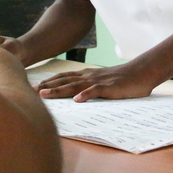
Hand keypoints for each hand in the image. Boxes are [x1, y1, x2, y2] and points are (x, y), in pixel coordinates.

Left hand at [34, 62, 156, 101]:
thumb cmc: (122, 79)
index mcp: (87, 75)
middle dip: (47, 86)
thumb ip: (89, 86)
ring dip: (59, 90)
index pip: (64, 77)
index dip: (49, 81)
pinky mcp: (109, 87)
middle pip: (64, 80)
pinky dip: (85, 95)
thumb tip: (76, 95)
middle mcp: (89, 76)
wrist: (141, 72)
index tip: (34, 86)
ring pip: (75, 85)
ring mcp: (98, 81)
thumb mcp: (102, 81)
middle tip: (30, 90)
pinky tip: (76, 100)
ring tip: (44, 95)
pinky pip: (95, 91)